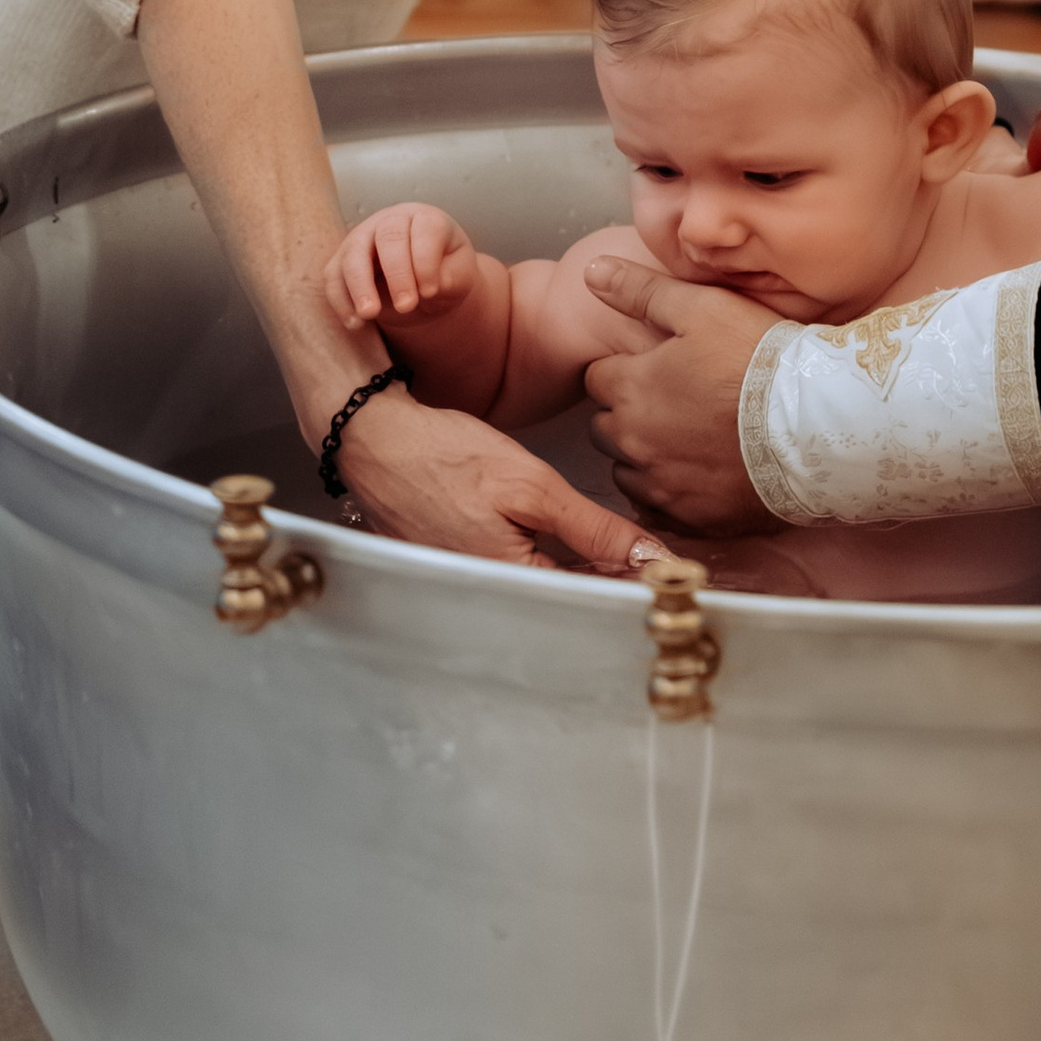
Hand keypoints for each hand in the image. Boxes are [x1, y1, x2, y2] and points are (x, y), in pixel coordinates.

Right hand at [326, 200, 477, 338]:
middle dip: (397, 274)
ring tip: (369, 314)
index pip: (425, 230)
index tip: (431, 291)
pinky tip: (355, 323)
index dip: (426, 261)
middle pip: (388, 237)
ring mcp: (363, 237)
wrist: (423, 284)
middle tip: (407, 307)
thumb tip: (426, 288)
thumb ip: (449, 278)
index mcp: (426, 218)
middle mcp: (391, 221)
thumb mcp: (459, 275)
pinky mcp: (343, 260)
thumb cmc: (444, 273)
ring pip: (353, 254)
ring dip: (359, 286)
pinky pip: (334, 276)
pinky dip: (341, 300)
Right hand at [334, 386, 653, 573]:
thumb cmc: (445, 457)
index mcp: (510, 585)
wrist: (375, 440)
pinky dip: (545, 562)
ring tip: (613, 552)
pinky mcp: (458, 569)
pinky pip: (515, 575)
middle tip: (645, 558)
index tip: (665, 571)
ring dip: (578, 572)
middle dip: (606, 581)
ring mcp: (469, 586)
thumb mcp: (532, 487)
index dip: (630, 585)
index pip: (589, 600)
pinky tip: (565, 544)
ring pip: (542, 589)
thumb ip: (594, 529)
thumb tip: (650, 558)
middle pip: (565, 600)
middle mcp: (487, 597)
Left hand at [580, 258, 777, 536]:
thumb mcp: (702, 308)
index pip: (597, 378)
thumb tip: (591, 271)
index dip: (627, 369)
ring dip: (644, 455)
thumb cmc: (760, 359)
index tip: (659, 367)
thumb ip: (640, 291)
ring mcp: (661, 484)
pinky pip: (658, 508)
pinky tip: (700, 472)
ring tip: (690, 437)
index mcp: (630, 388)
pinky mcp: (689, 517)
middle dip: (628, 413)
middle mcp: (633, 442)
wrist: (817, 424)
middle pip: (605, 427)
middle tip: (676, 400)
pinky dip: (669, 491)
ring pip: (627, 470)